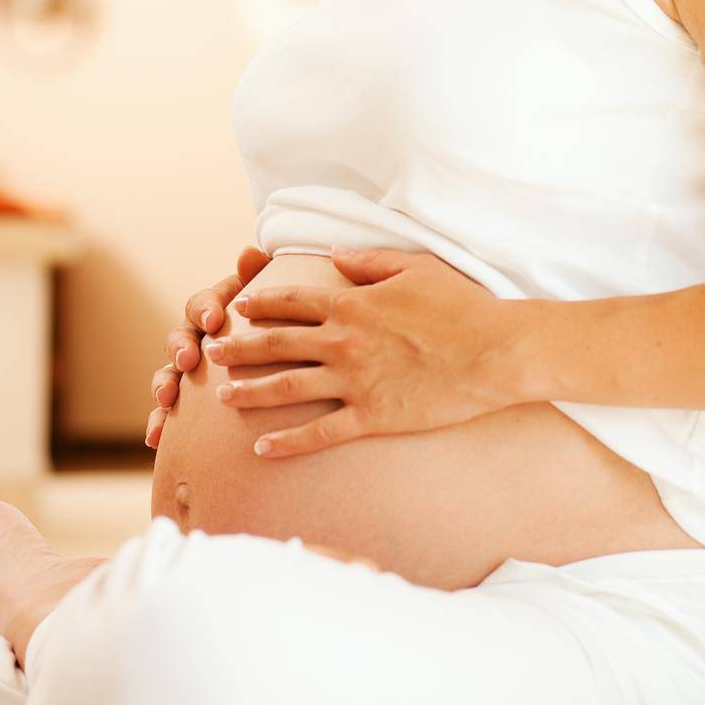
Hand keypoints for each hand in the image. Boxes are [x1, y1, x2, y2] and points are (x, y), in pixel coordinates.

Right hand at [146, 244, 270, 448]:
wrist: (282, 361)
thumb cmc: (279, 322)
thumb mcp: (274, 300)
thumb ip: (259, 277)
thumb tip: (248, 253)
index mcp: (214, 309)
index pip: (200, 304)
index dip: (205, 309)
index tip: (214, 320)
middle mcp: (196, 338)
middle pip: (178, 338)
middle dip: (180, 348)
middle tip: (187, 359)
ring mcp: (189, 371)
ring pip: (168, 375)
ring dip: (162, 385)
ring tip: (165, 400)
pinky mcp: (188, 403)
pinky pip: (169, 413)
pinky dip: (159, 423)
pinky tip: (155, 439)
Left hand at [205, 246, 507, 457]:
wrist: (493, 352)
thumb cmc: (460, 305)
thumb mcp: (413, 267)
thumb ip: (368, 262)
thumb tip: (335, 256)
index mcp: (351, 303)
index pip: (292, 301)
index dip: (261, 303)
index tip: (238, 307)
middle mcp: (343, 342)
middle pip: (278, 344)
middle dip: (240, 348)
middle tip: (211, 353)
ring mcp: (355, 382)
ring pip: (288, 388)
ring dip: (252, 392)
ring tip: (223, 397)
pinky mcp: (372, 416)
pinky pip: (320, 433)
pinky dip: (288, 442)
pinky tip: (262, 448)